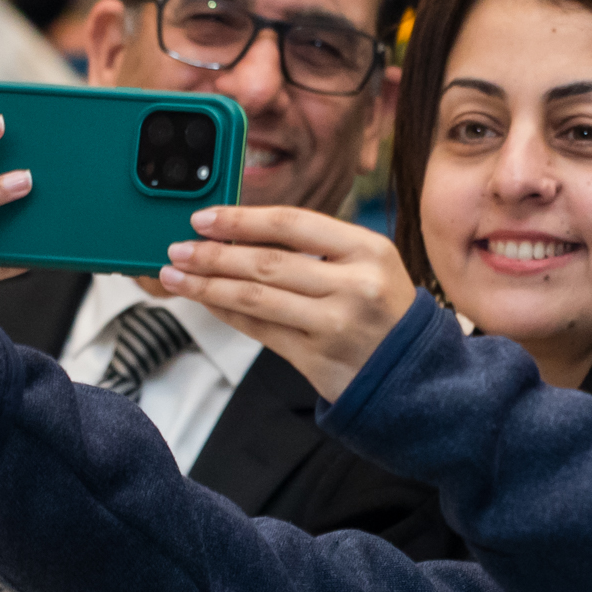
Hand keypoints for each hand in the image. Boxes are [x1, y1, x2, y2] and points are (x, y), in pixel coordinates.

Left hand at [159, 203, 417, 402]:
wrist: (415, 374)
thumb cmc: (384, 311)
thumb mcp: (368, 265)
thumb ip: (316, 246)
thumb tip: (241, 232)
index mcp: (368, 250)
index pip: (293, 223)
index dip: (242, 218)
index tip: (205, 218)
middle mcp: (354, 286)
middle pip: (267, 262)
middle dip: (213, 254)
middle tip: (178, 247)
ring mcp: (335, 325)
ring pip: (256, 298)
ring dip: (208, 285)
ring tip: (176, 274)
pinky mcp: (317, 359)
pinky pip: (259, 330)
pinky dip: (226, 313)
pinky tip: (205, 301)